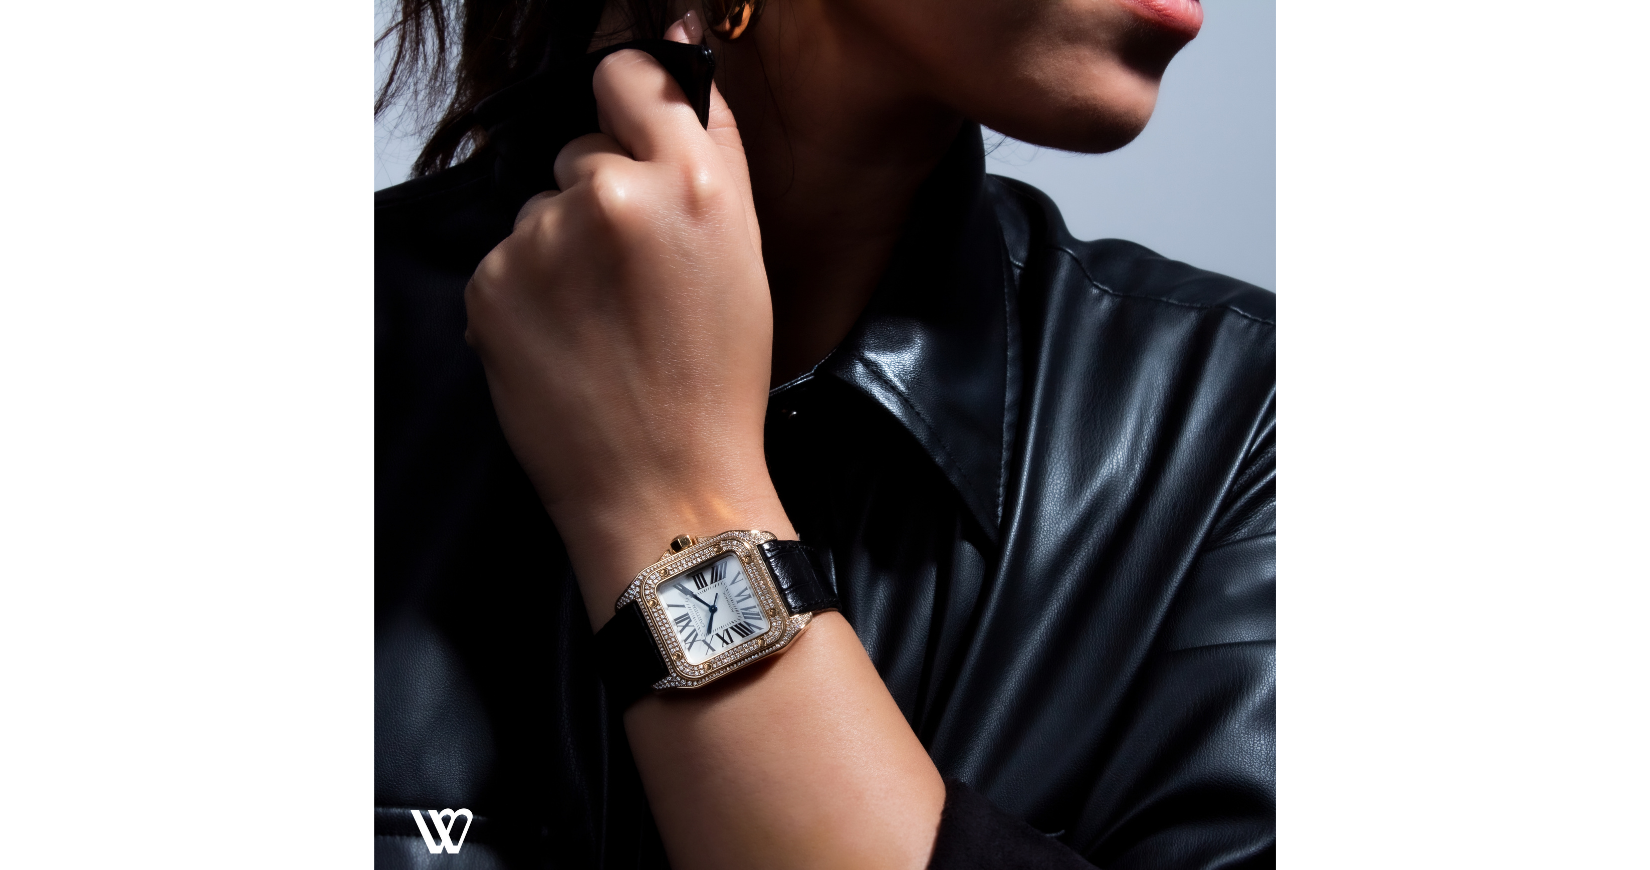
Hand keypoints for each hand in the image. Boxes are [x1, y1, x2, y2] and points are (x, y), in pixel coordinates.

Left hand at [464, 19, 791, 626]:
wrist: (664, 489)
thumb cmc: (714, 387)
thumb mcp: (745, 258)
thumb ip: (710, 156)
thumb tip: (682, 72)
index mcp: (689, 180)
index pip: (631, 76)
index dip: (629, 103)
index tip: (629, 132)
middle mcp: (609, 194)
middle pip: (581, 152)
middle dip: (602, 197)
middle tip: (637, 279)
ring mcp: (541, 239)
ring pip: (541, 212)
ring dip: (563, 251)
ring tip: (605, 324)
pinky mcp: (491, 283)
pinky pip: (508, 262)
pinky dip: (529, 295)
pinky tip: (569, 344)